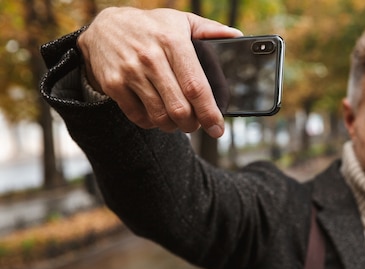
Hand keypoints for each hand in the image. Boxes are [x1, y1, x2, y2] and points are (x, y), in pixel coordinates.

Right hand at [77, 7, 242, 135]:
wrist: (104, 27)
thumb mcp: (180, 21)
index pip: (196, 87)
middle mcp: (151, 57)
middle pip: (179, 108)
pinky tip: (158, 115)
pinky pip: (139, 117)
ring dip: (174, 126)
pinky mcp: (114, 84)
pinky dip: (152, 123)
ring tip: (179, 121)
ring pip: (160, 116)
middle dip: (193, 124)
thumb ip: (209, 30)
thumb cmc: (151, 27)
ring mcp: (130, 71)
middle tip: (196, 124)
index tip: (218, 128)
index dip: (209, 113)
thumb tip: (236, 35)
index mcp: (173, 41)